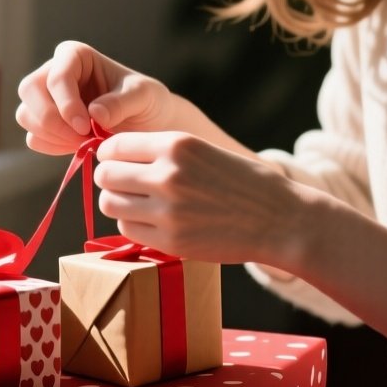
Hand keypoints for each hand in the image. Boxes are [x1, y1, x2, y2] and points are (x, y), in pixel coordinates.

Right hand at [16, 41, 175, 154]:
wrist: (146, 123)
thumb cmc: (145, 101)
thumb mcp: (143, 96)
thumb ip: (120, 103)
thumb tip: (94, 114)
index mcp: (74, 55)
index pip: (56, 76)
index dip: (66, 103)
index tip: (87, 127)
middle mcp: (53, 73)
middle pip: (29, 90)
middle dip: (51, 119)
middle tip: (82, 139)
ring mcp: (45, 99)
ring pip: (26, 115)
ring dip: (52, 135)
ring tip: (86, 143)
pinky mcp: (44, 124)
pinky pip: (34, 138)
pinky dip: (53, 147)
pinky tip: (79, 147)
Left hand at [92, 131, 305, 266]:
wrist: (281, 220)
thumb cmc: (242, 183)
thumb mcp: (203, 150)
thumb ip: (162, 150)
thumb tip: (114, 154)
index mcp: (176, 146)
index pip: (114, 146)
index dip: (109, 154)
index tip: (116, 161)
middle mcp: (167, 175)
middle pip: (105, 175)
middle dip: (110, 179)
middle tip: (124, 185)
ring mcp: (168, 210)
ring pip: (110, 204)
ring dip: (118, 203)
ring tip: (136, 204)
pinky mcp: (171, 241)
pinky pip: (127, 230)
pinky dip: (133, 226)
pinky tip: (152, 222)